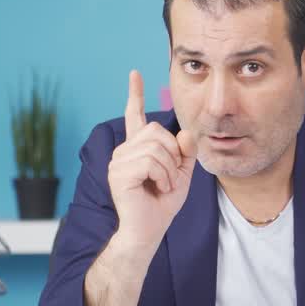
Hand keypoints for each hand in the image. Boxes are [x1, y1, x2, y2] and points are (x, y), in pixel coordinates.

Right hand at [106, 71, 197, 247]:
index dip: (135, 94)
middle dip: (173, 155)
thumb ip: (186, 152)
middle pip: (157, 132)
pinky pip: (151, 161)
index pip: (136, 116)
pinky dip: (163, 176)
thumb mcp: (182, 174)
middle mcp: (124, 151)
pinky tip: (157, 189)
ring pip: (156, 147)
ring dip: (170, 169)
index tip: (135, 73)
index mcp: (137, 149)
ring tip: (163, 186)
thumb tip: (186, 133)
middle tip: (169, 178)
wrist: (148, 231)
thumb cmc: (162, 205)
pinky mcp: (119, 172)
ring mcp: (118, 161)